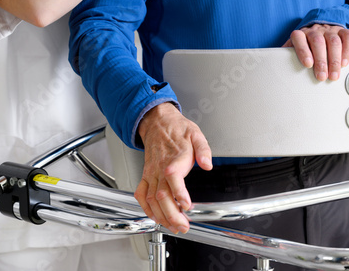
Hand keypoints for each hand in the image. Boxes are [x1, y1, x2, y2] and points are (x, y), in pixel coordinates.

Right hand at [135, 102, 211, 233]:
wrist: (157, 122)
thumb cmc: (177, 130)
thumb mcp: (196, 134)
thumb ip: (203, 150)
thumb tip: (207, 164)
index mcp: (174, 160)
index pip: (173, 179)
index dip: (179, 194)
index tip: (187, 206)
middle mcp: (159, 169)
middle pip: (161, 196)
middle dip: (171, 215)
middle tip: (183, 226)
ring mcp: (151, 174)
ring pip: (151, 199)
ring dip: (161, 216)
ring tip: (173, 227)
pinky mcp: (146, 176)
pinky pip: (141, 194)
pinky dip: (146, 208)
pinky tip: (155, 217)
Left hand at [283, 24, 348, 80]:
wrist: (317, 30)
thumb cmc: (304, 46)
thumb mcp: (292, 50)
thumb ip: (285, 58)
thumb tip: (277, 69)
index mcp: (300, 34)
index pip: (299, 38)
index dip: (303, 51)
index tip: (307, 64)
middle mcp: (314, 30)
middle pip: (318, 42)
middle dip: (321, 61)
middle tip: (322, 77)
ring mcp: (329, 30)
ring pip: (334, 41)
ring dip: (334, 60)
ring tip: (333, 75)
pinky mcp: (342, 31)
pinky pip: (348, 37)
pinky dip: (347, 51)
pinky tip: (343, 63)